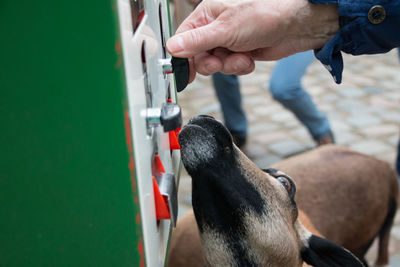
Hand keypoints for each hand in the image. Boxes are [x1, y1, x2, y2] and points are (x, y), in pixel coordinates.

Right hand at [167, 0, 337, 80]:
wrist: (295, 26)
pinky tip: (249, 58)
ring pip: (216, 64)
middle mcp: (216, 28)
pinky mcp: (240, 52)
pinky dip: (240, 67)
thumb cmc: (264, 14)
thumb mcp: (225, 29)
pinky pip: (231, 67)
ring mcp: (228, 41)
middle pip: (198, 56)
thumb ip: (197, 40)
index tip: (185, 73)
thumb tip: (172, 48)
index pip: (183, 40)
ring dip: (228, 65)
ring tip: (241, 56)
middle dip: (210, 63)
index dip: (182, 57)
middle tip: (218, 61)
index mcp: (207, 15)